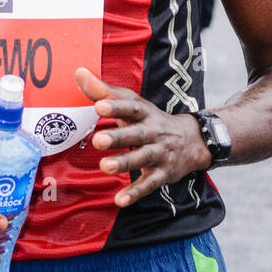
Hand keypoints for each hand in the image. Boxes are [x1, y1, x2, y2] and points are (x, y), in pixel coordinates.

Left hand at [75, 66, 209, 207]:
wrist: (193, 140)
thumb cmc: (150, 120)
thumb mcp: (132, 103)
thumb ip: (104, 91)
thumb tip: (79, 72)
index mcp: (145, 113)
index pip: (131, 107)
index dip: (116, 106)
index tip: (98, 105)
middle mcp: (153, 132)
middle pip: (136, 134)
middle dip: (118, 137)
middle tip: (98, 140)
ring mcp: (159, 154)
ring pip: (142, 158)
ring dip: (125, 163)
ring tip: (106, 166)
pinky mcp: (162, 174)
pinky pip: (149, 184)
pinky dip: (135, 193)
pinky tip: (120, 200)